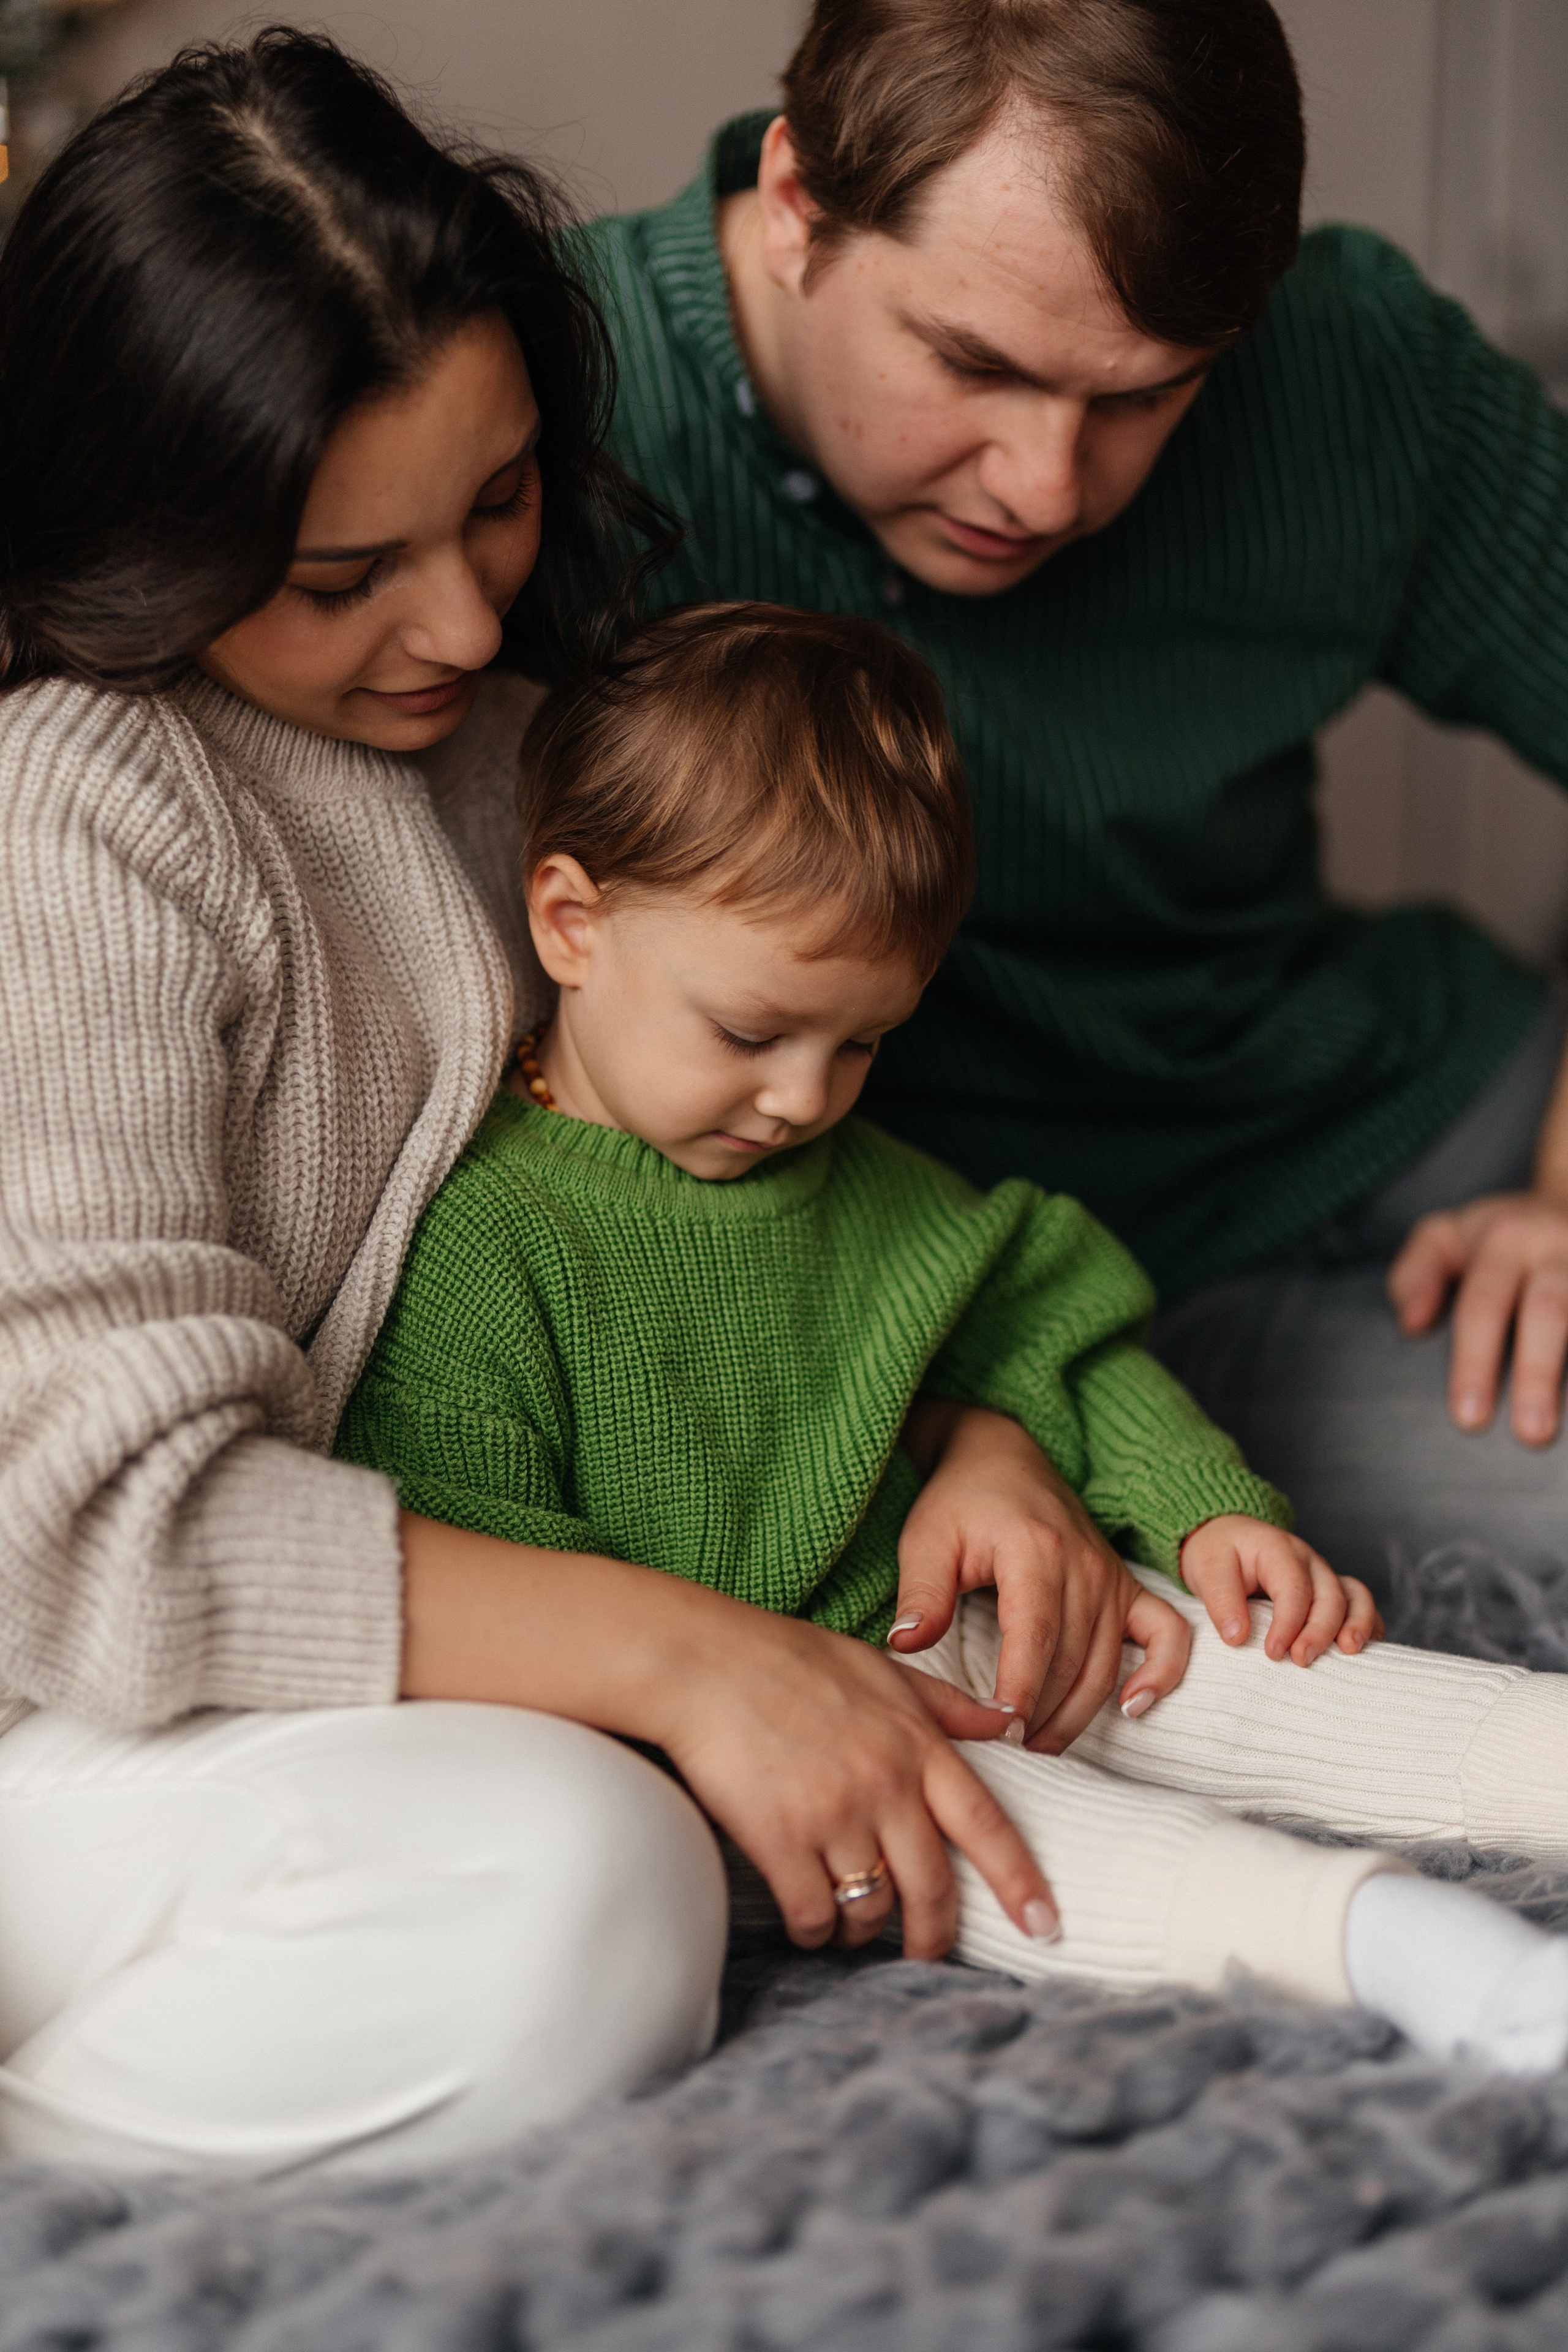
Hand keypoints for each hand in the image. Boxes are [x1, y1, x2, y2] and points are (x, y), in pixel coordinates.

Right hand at [661, 1607, 1061, 1956]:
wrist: (702, 1663)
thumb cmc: (788, 1660)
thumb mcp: (880, 1670)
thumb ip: (946, 1704)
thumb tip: (1008, 1723)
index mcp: (916, 1745)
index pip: (987, 1827)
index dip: (1021, 1882)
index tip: (1046, 1925)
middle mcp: (885, 1785)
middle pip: (933, 1888)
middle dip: (935, 1936)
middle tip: (928, 1955)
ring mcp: (834, 1815)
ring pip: (872, 1908)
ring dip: (864, 1929)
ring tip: (851, 1925)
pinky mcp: (781, 1839)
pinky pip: (814, 1913)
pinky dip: (816, 1930)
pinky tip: (809, 1923)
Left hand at [890, 1403, 1190, 1753]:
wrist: (1003, 1457)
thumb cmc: (959, 1502)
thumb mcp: (926, 1539)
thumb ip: (921, 1593)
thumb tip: (905, 1645)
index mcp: (1034, 1551)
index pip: (1034, 1638)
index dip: (1020, 1693)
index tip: (1000, 1733)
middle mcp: (1084, 1566)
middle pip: (1071, 1661)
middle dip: (1041, 1716)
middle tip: (1009, 1753)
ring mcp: (1112, 1577)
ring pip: (1106, 1663)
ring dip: (1077, 1715)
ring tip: (1038, 1747)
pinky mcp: (1128, 1586)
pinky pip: (1167, 1634)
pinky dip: (1161, 1673)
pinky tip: (1134, 1707)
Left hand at [1180, 1515, 1382, 1665]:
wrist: (1225, 1537)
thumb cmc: (1218, 1553)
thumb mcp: (1207, 1569)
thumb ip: (1221, 1600)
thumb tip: (1237, 1637)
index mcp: (1279, 1549)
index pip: (1294, 1588)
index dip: (1288, 1623)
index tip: (1273, 1652)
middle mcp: (1308, 1561)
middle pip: (1330, 1594)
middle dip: (1320, 1630)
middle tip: (1301, 1660)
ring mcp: (1323, 1575)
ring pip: (1354, 1595)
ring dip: (1356, 1624)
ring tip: (1349, 1651)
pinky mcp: (1329, 1591)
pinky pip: (1359, 1604)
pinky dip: (1367, 1624)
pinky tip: (1362, 1649)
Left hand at [1387, 1191, 1567, 1443]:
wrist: (1566, 1199)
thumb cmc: (1493, 1236)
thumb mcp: (1442, 1236)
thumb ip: (1415, 1274)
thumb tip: (1412, 1323)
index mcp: (1504, 1241)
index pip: (1483, 1305)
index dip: (1475, 1361)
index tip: (1469, 1419)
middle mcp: (1556, 1249)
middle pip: (1548, 1311)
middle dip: (1538, 1374)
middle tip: (1531, 1436)